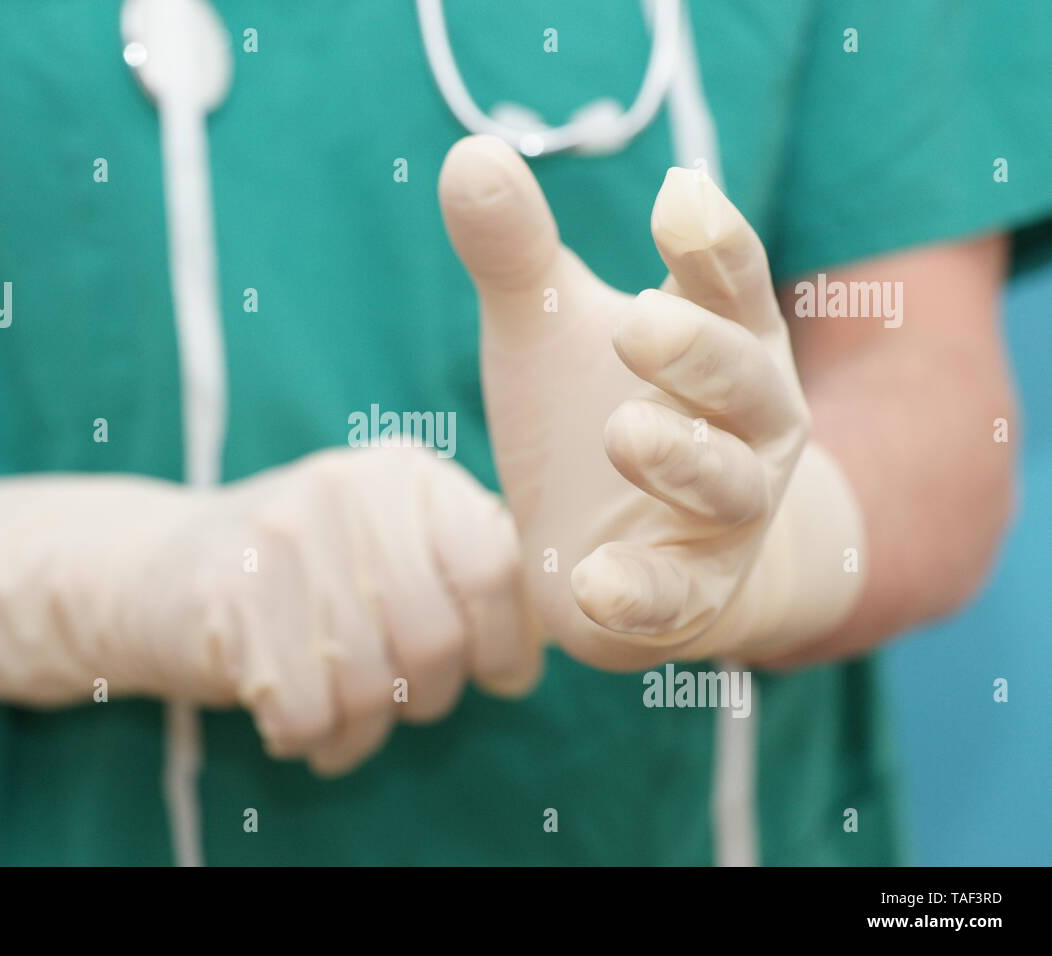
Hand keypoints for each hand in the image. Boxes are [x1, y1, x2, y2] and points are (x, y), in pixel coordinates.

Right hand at [0, 445, 539, 774]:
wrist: (153, 572)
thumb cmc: (302, 578)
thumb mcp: (388, 550)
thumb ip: (465, 576)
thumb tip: (544, 640)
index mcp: (404, 474)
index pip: (493, 564)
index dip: (508, 639)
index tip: (499, 675)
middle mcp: (347, 488)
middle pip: (435, 638)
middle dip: (426, 696)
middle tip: (395, 699)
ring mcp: (284, 535)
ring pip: (370, 687)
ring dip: (361, 729)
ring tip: (338, 713)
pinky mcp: (230, 593)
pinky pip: (306, 712)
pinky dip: (309, 739)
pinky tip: (292, 715)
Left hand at [438, 136, 863, 669]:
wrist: (633, 550)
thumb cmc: (596, 414)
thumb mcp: (550, 330)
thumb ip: (517, 253)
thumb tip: (469, 155)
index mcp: (724, 341)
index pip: (731, 285)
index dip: (713, 244)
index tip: (678, 199)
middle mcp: (749, 424)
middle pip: (745, 381)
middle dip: (700, 352)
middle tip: (637, 324)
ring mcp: (727, 514)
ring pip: (730, 485)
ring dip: (684, 460)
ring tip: (623, 433)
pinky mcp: (690, 593)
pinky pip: (678, 596)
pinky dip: (645, 592)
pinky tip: (595, 583)